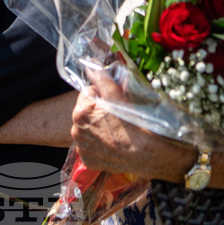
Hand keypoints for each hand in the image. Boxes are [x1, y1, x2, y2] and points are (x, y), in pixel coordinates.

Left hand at [71, 75, 191, 181]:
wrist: (148, 154)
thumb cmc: (134, 123)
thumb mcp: (118, 96)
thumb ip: (101, 77)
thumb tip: (90, 63)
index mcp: (80, 112)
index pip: (87, 93)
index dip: (102, 95)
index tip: (115, 102)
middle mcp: (75, 131)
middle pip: (86, 112)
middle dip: (98, 111)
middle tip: (118, 116)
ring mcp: (81, 148)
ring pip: (88, 129)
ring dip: (98, 127)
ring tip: (117, 130)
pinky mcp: (88, 162)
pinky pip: (91, 147)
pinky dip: (100, 145)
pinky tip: (113, 144)